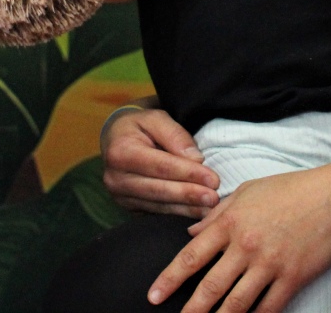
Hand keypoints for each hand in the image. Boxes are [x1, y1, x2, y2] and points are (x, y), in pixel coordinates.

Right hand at [101, 107, 219, 217]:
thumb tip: (196, 159)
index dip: (188, 174)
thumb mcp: (155, 117)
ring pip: (158, 205)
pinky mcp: (127, 206)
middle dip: (189, 195)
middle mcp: (116, 177)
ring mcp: (120, 195)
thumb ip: (175, 134)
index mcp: (121, 152)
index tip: (213, 179)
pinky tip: (196, 212)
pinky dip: (178, 212)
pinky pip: (156, 211)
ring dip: (186, 208)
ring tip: (210, 209)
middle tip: (214, 198)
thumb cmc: (139, 125)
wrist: (116, 138)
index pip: (160, 166)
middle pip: (159, 189)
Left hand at [151, 166, 330, 312]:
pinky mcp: (292, 277)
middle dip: (189, 310)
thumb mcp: (246, 191)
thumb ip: (217, 213)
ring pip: (236, 302)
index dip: (169, 279)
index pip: (191, 256)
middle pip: (209, 286)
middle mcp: (245, 245)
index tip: (154, 295)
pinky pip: (269, 306)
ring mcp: (269, 263)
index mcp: (230, 222)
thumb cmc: (290, 189)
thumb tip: (192, 231)